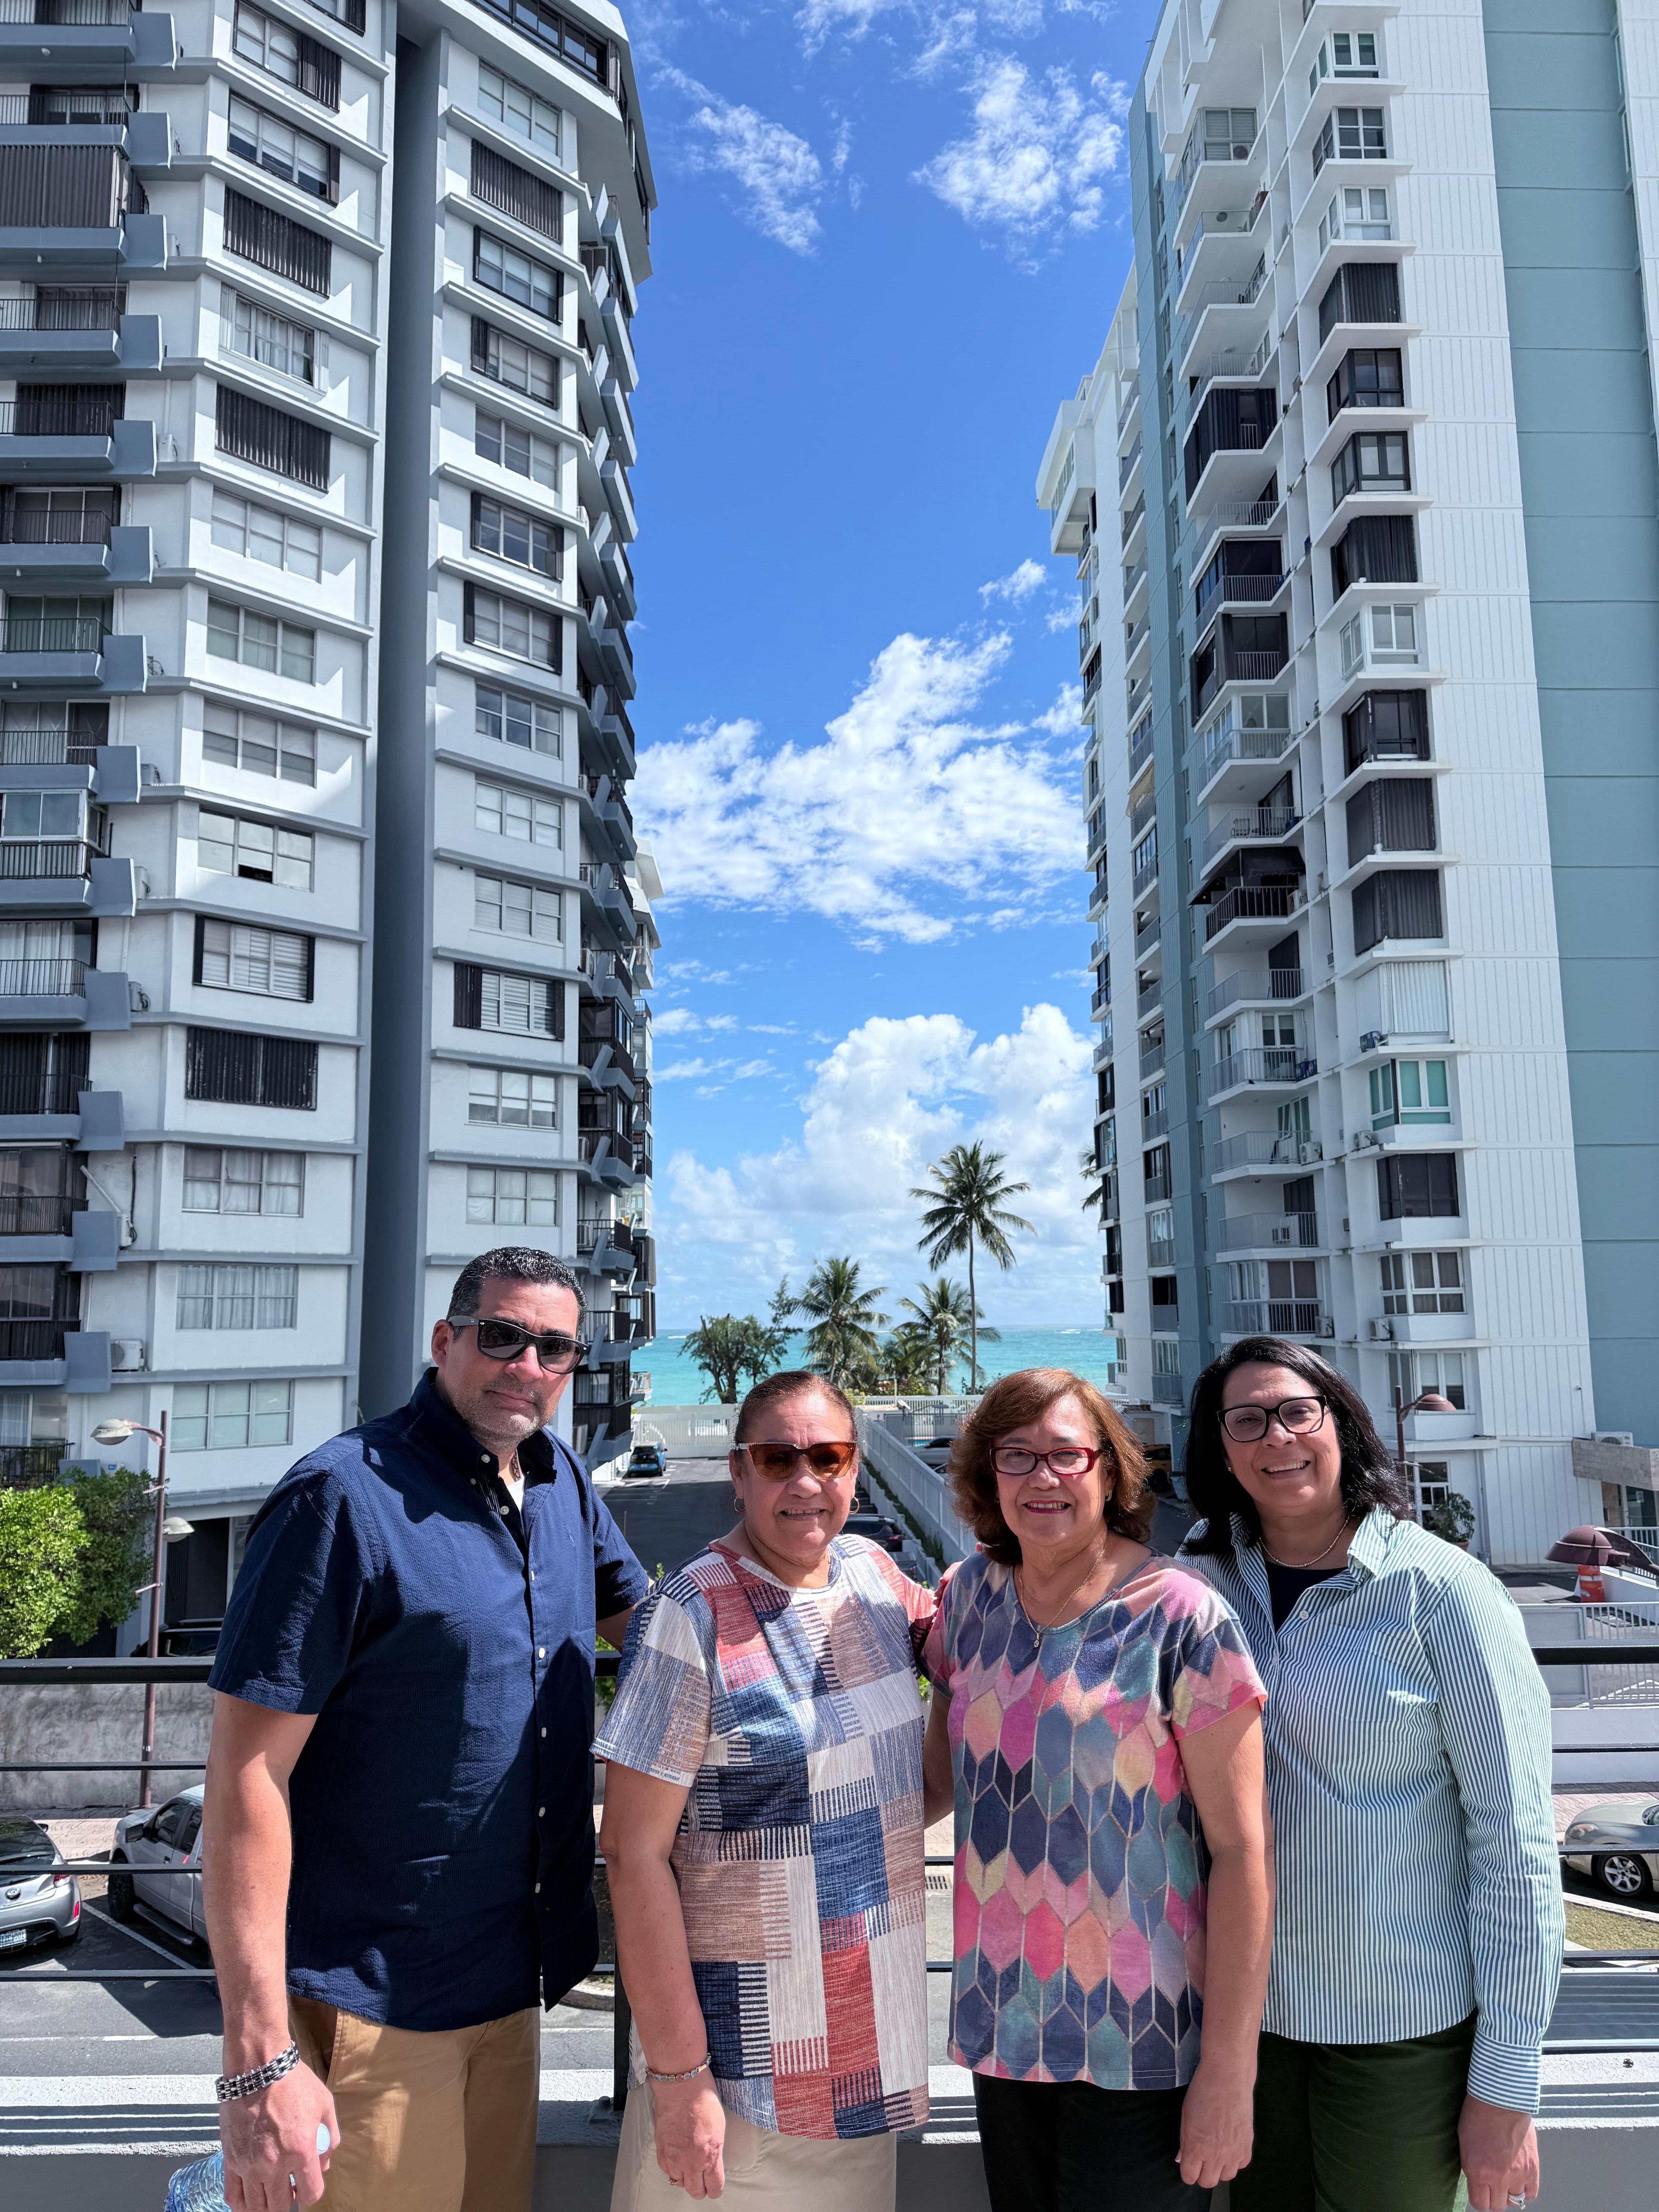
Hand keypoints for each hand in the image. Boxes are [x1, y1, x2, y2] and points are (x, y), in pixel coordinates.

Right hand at [220, 2062, 336, 2211]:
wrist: (258, 2067)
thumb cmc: (294, 2083)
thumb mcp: (325, 2105)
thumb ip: (330, 2138)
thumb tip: (323, 2164)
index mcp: (301, 2151)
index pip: (310, 2194)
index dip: (312, 2193)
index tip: (308, 2185)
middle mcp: (274, 2163)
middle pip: (280, 2205)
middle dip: (288, 2200)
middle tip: (289, 2187)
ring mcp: (249, 2164)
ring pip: (256, 2206)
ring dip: (266, 2204)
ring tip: (271, 2191)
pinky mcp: (231, 2159)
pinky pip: (233, 2196)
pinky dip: (241, 2203)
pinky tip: (250, 2196)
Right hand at [649, 2076, 726, 2198]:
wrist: (681, 2086)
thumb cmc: (702, 2100)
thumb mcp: (719, 2127)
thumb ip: (715, 2151)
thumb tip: (712, 2164)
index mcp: (710, 2154)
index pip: (714, 2186)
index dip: (716, 2189)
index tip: (715, 2187)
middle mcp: (691, 2160)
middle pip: (695, 2191)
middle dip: (701, 2189)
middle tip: (703, 2183)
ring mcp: (674, 2157)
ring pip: (679, 2182)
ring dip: (685, 2178)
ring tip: (689, 2168)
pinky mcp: (661, 2151)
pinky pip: (667, 2170)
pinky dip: (673, 2168)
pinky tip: (678, 2159)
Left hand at [1177, 2057, 1254, 2187]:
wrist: (1227, 2077)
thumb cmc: (1201, 2092)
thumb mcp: (1185, 2116)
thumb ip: (1184, 2142)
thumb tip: (1182, 2158)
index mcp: (1196, 2148)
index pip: (1189, 2177)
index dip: (1187, 2171)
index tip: (1188, 2163)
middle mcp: (1215, 2155)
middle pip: (1208, 2182)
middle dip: (1202, 2173)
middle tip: (1202, 2158)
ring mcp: (1233, 2152)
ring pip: (1226, 2176)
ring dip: (1220, 2168)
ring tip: (1217, 2151)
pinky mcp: (1247, 2146)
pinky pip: (1240, 2165)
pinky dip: (1235, 2159)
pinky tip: (1230, 2145)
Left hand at [1458, 2093, 1537, 2211]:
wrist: (1499, 2099)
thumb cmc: (1477, 2116)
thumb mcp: (1465, 2145)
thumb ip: (1472, 2168)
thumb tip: (1478, 2184)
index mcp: (1478, 2171)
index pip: (1480, 2204)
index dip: (1479, 2199)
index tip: (1479, 2192)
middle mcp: (1498, 2177)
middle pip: (1498, 2205)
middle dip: (1493, 2197)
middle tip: (1492, 2186)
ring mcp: (1518, 2173)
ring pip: (1515, 2199)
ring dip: (1509, 2192)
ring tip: (1506, 2178)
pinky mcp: (1532, 2167)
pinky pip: (1531, 2193)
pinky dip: (1525, 2191)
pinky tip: (1520, 2181)